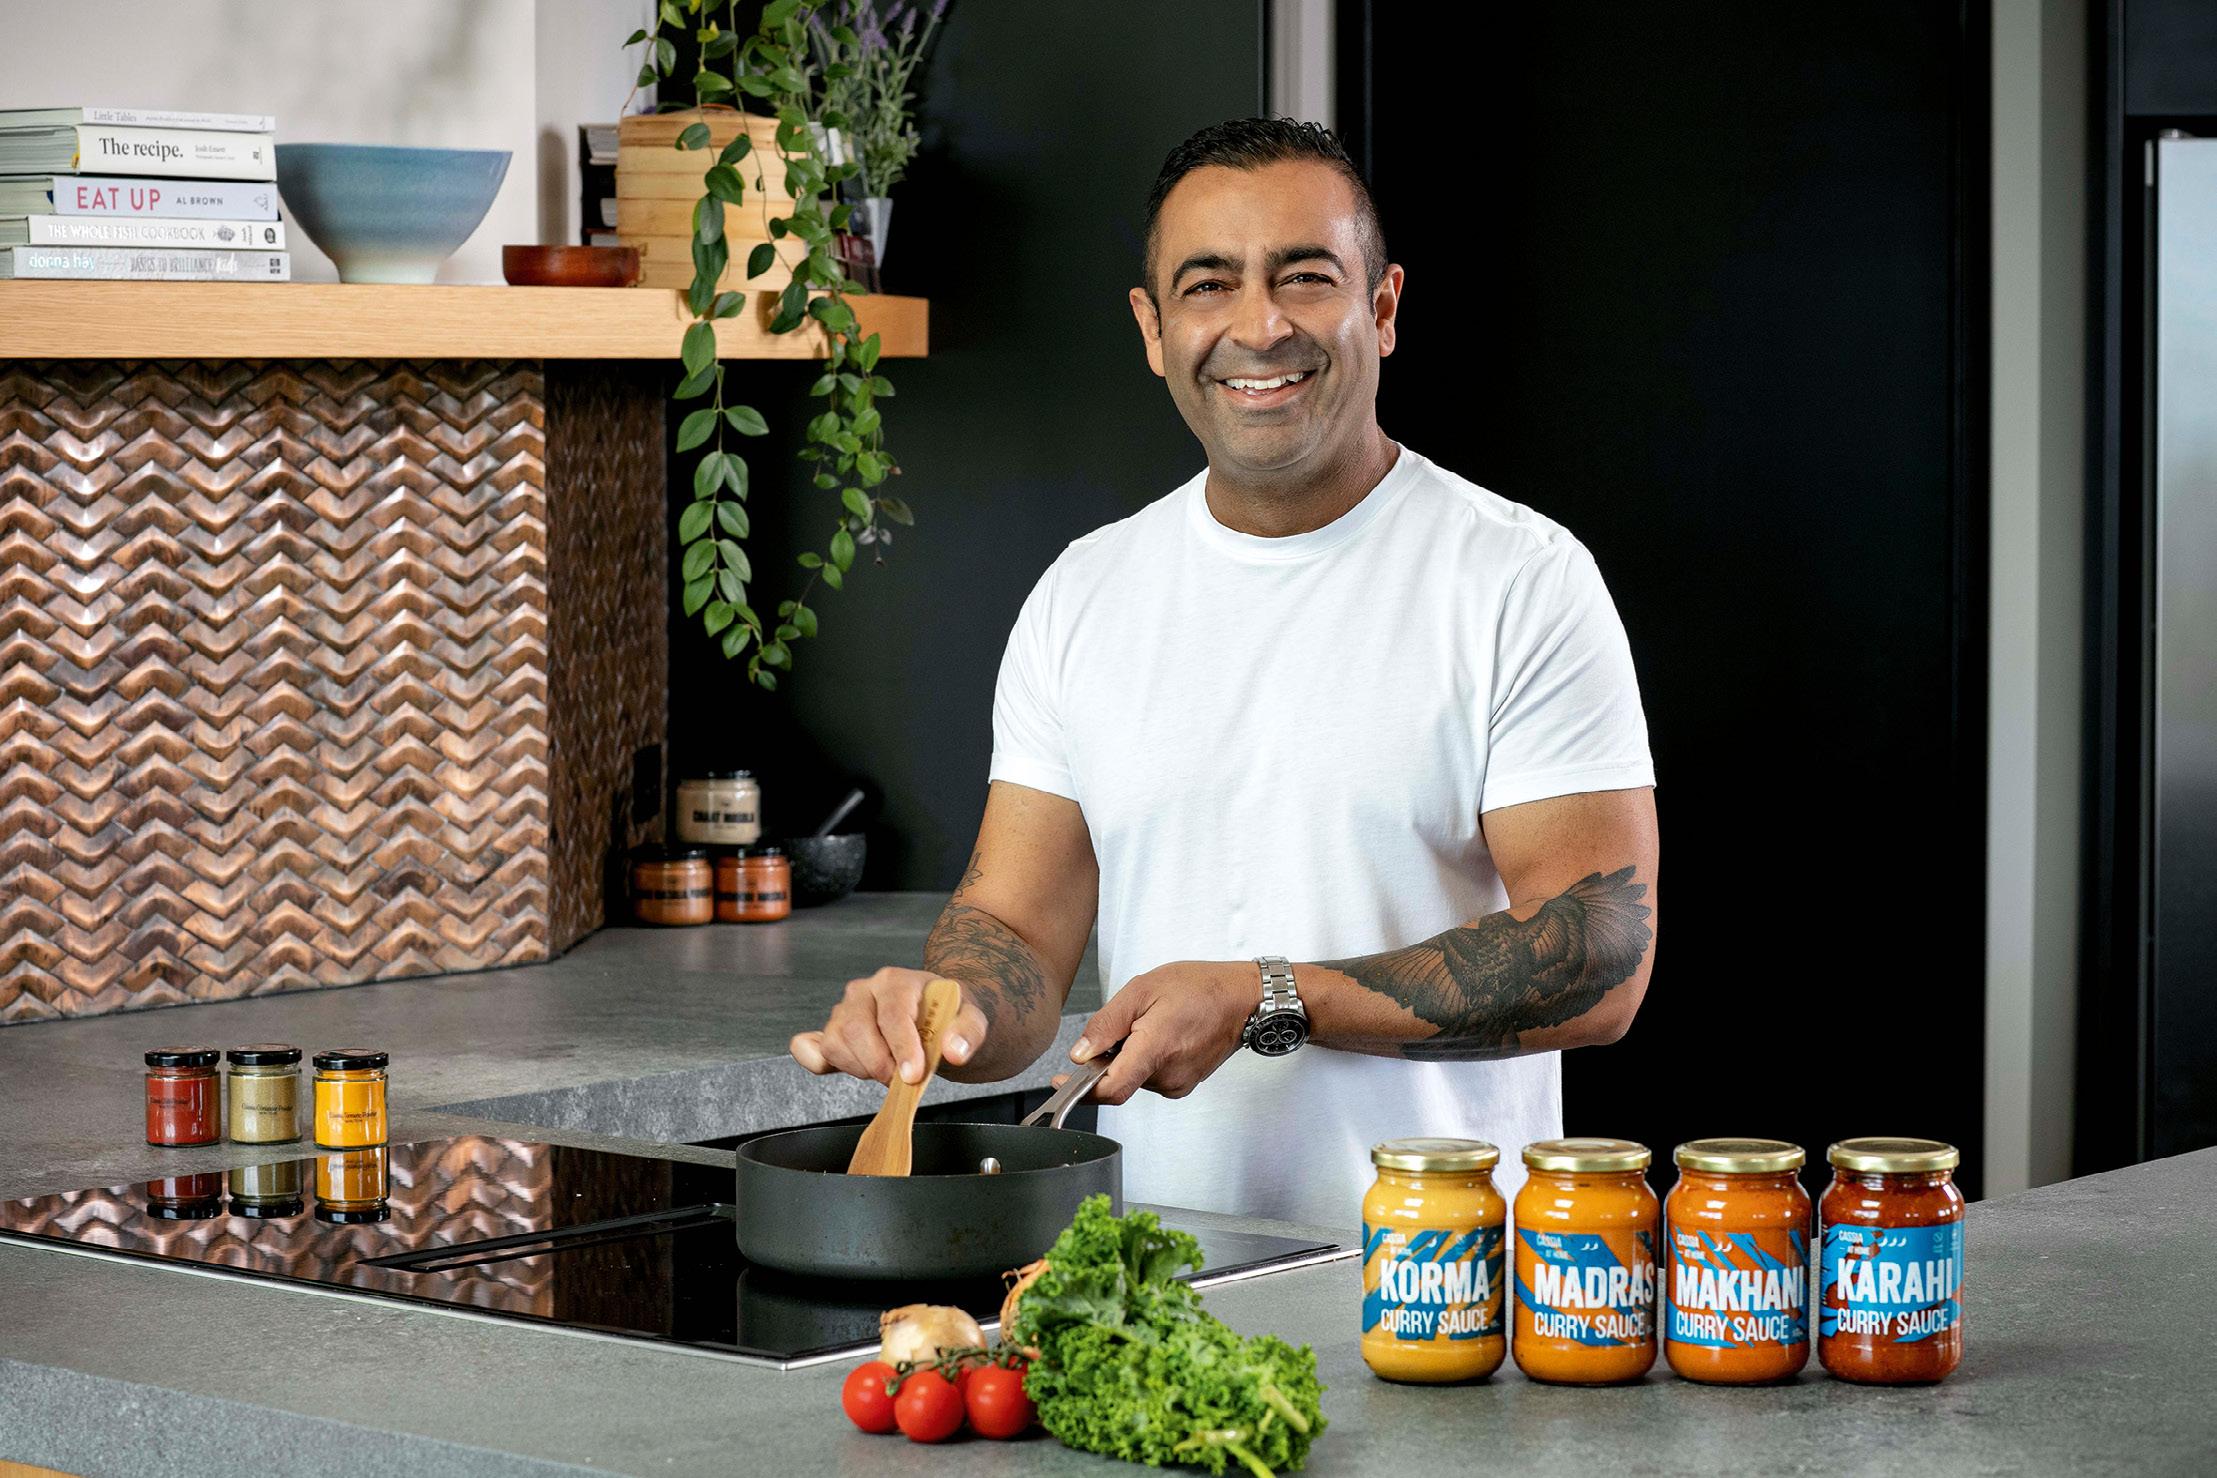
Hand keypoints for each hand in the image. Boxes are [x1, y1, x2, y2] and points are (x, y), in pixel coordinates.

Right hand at [789, 967, 990, 1084]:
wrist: (940, 1018)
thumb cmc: (951, 1016)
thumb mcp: (973, 1019)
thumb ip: (968, 1032)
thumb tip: (954, 1051)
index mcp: (896, 981)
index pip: (892, 1015)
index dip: (902, 1048)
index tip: (913, 1074)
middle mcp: (864, 992)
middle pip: (855, 1029)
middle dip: (879, 1063)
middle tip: (902, 1079)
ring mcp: (844, 1011)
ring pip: (835, 1043)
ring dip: (861, 1067)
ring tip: (887, 1069)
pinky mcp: (832, 1034)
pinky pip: (808, 1047)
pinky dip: (814, 1060)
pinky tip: (836, 1066)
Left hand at [1071, 960, 1255, 1104]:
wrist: (1242, 998)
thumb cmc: (1200, 988)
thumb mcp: (1143, 990)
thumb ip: (1107, 1024)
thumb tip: (1080, 1054)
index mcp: (1155, 1051)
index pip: (1111, 1090)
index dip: (1080, 1090)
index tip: (1061, 1082)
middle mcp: (1169, 1076)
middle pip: (1119, 1080)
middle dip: (1111, 1056)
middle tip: (1127, 1022)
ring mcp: (1179, 1083)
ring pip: (1136, 1077)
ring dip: (1131, 1055)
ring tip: (1153, 1022)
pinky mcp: (1185, 1083)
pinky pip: (1153, 1076)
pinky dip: (1148, 1059)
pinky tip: (1163, 1034)